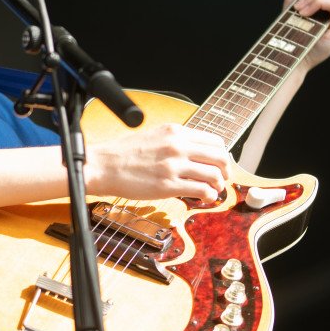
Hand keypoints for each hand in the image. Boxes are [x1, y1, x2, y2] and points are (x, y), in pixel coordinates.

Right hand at [86, 123, 229, 202]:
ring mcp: (173, 166)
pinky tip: (205, 198)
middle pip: (219, 157)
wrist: (103, 166)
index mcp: (175, 132)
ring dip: (219, 185)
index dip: (222, 155)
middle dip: (226, 170)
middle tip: (223, 178)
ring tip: (214, 190)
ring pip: (214, 174)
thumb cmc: (124, 153)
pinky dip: (209, 195)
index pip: (214, 141)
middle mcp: (177, 146)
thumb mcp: (154, 135)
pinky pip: (202, 190)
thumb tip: (196, 151)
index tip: (220, 164)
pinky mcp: (168, 185)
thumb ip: (176, 140)